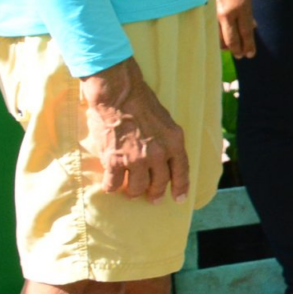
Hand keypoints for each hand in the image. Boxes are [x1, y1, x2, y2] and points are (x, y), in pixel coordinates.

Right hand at [80, 58, 189, 201]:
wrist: (119, 94)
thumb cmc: (141, 102)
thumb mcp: (166, 121)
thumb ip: (166, 141)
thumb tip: (164, 157)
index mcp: (175, 142)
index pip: (182, 171)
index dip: (180, 187)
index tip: (179, 199)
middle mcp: (159, 154)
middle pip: (159, 183)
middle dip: (154, 193)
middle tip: (150, 198)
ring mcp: (137, 160)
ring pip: (137, 188)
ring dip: (132, 191)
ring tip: (128, 189)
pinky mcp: (115, 162)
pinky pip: (113, 185)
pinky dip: (111, 186)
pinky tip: (110, 182)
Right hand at [213, 0, 256, 59]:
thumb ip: (249, 14)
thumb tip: (253, 27)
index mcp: (242, 7)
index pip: (246, 32)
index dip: (249, 46)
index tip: (251, 54)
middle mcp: (228, 13)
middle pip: (233, 39)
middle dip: (238, 50)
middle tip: (242, 56)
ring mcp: (216, 14)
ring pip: (220, 38)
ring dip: (227, 47)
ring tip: (232, 50)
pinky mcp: (207, 14)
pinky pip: (212, 32)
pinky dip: (217, 39)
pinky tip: (221, 42)